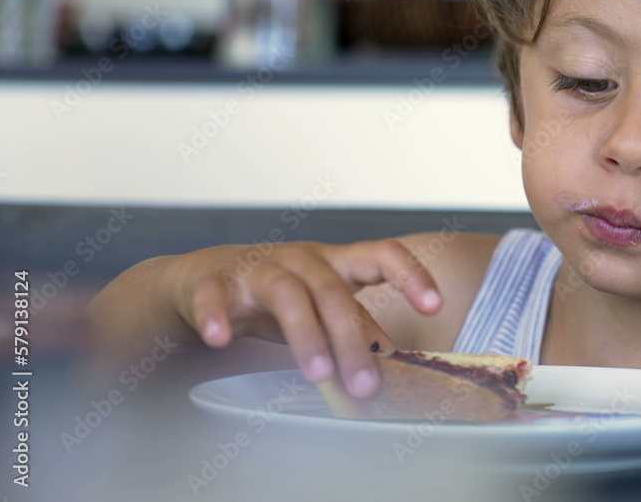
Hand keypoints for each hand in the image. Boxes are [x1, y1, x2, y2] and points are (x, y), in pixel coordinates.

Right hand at [168, 240, 440, 396]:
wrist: (206, 278)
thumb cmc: (280, 295)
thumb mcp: (326, 307)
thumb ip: (359, 325)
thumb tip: (396, 359)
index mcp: (337, 263)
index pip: (382, 255)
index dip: (411, 275)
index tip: (434, 305)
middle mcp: (302, 259)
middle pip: (333, 291)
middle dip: (351, 339)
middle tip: (363, 386)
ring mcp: (258, 267)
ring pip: (287, 294)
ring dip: (305, 335)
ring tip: (318, 374)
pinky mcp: (215, 280)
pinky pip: (215, 296)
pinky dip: (217, 317)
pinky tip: (220, 340)